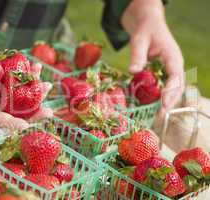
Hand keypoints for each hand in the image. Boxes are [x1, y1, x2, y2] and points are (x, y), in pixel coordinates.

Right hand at [0, 37, 51, 130]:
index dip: (9, 122)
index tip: (24, 125)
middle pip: (15, 113)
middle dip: (33, 114)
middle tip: (48, 113)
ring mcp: (4, 92)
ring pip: (23, 99)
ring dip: (37, 94)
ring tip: (48, 85)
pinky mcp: (11, 82)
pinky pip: (23, 82)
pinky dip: (32, 76)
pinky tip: (38, 68)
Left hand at [122, 0, 183, 114]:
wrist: (147, 23)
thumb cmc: (145, 29)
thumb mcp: (139, 39)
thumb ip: (137, 55)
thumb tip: (133, 71)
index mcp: (173, 56)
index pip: (176, 77)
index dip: (171, 91)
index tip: (164, 104)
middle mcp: (174, 65)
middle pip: (177, 86)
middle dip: (169, 101)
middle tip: (159, 114)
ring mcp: (169, 69)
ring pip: (171, 88)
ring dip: (164, 101)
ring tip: (154, 114)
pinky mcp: (161, 72)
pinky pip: (162, 86)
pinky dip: (157, 95)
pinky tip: (148, 104)